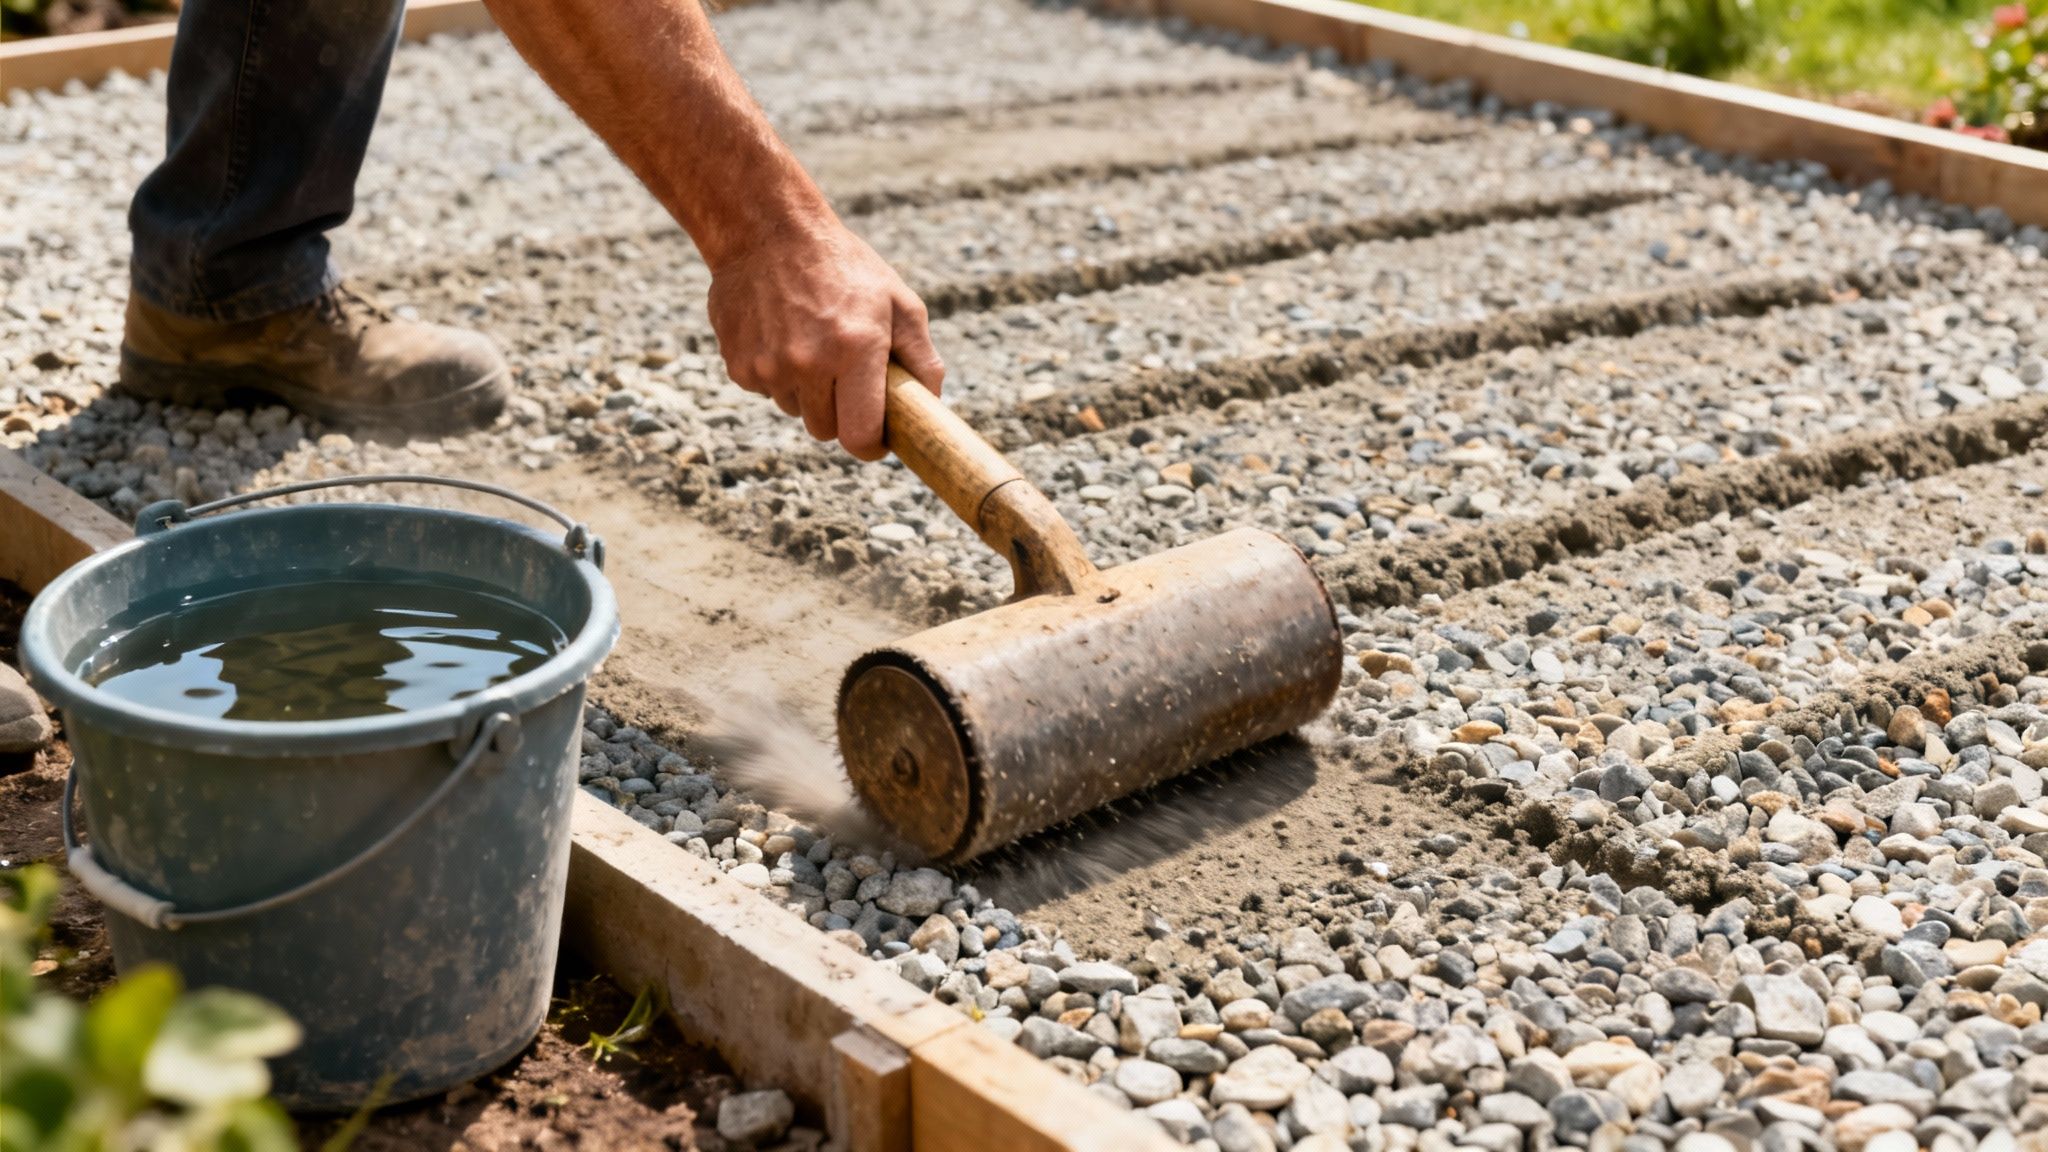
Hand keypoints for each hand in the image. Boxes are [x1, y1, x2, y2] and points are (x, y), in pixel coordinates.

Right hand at [706, 220, 943, 460]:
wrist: (766, 230)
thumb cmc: (843, 265)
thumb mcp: (897, 300)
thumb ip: (921, 356)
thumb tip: (932, 404)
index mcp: (855, 349)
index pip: (860, 436)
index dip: (872, 445)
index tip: (877, 438)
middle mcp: (809, 363)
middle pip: (826, 430)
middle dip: (840, 413)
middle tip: (845, 376)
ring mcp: (769, 366)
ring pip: (795, 410)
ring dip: (807, 391)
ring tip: (812, 343)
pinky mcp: (739, 365)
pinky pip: (767, 391)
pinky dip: (778, 374)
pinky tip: (782, 335)